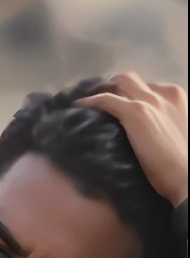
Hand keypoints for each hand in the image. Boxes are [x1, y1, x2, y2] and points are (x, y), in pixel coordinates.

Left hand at [79, 75, 187, 208]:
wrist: (187, 177)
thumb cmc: (182, 164)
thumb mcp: (175, 135)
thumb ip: (163, 126)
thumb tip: (145, 133)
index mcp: (176, 98)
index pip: (147, 87)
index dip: (130, 95)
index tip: (119, 105)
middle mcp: (164, 93)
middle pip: (131, 79)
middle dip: (113, 86)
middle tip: (98, 100)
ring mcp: (150, 101)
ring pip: (120, 82)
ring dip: (101, 89)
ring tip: (86, 100)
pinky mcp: (137, 112)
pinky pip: (106, 99)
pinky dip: (91, 101)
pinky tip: (79, 106)